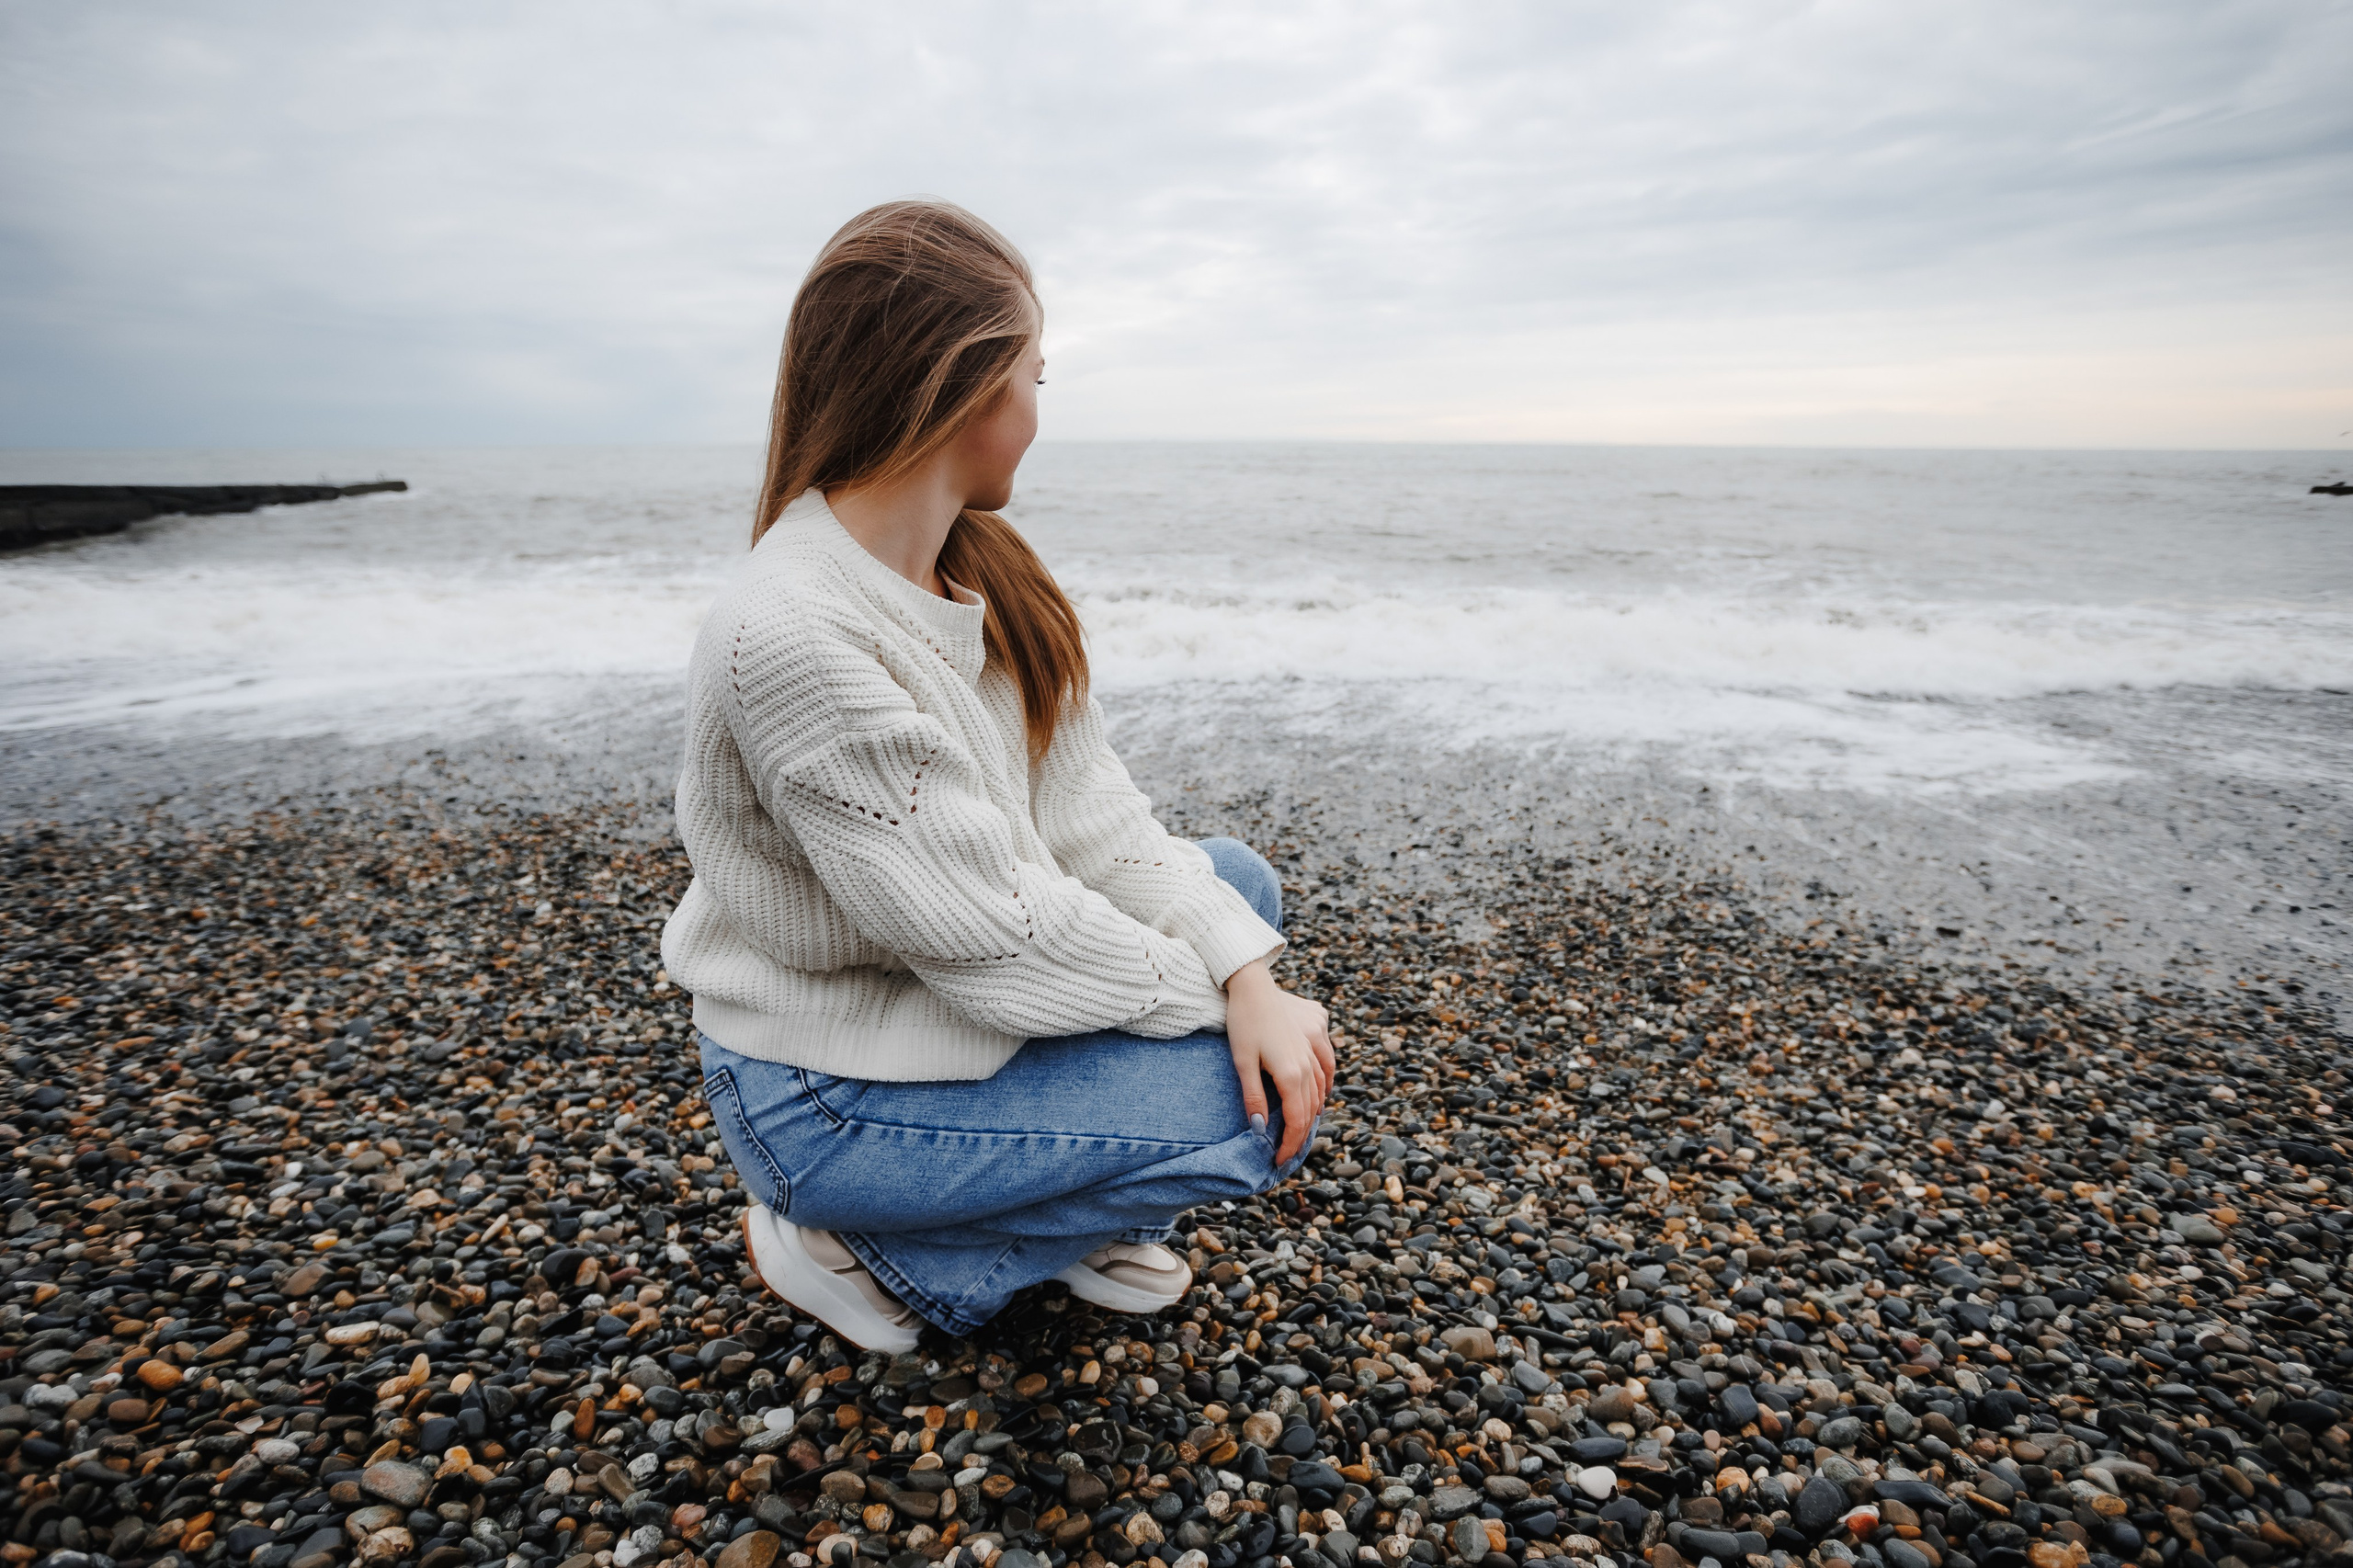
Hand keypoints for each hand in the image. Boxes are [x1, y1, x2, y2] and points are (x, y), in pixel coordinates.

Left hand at [1224, 959, 1334, 1163]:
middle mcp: (1310, 1060)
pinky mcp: (1319, 1025)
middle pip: (1311, 1106)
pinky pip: (1328, 1059)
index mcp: (1291, 1073)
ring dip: (1314, 1105)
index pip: (1297, 1120)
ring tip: (1303, 1121)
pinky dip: (1324, 1077)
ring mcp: (1318, 1041)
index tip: (1281, 1160)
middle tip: (1289, 1146)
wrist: (1250, 983)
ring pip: (1323, 1083)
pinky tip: (1318, 1084)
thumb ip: (1254, 1097)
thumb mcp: (1242, 1063)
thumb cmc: (1242, 1023)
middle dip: (1301, 1130)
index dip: (1291, 1144)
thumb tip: (1260, 1129)